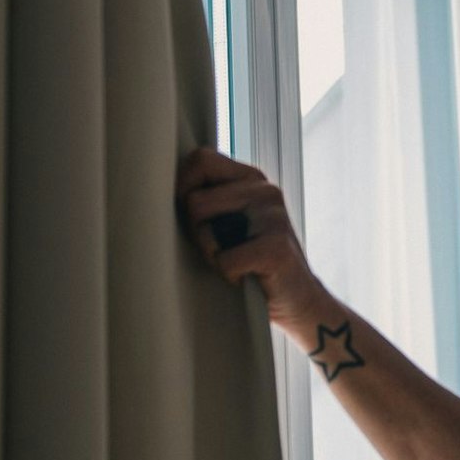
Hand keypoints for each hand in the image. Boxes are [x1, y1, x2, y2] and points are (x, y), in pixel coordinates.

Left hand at [177, 147, 330, 327]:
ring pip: (204, 228)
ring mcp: (273, 217)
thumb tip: (158, 187)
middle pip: (194, 201)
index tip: (191, 216)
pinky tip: (247, 277)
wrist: (300, 301)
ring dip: (211, 255)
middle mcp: (265, 191)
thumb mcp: (233, 221)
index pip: (201, 159)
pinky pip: (224, 261)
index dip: (183, 186)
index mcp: (252, 179)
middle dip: (197, 232)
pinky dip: (228, 276)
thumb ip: (210, 198)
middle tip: (221, 249)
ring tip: (234, 262)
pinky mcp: (276, 247)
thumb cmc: (254, 262)